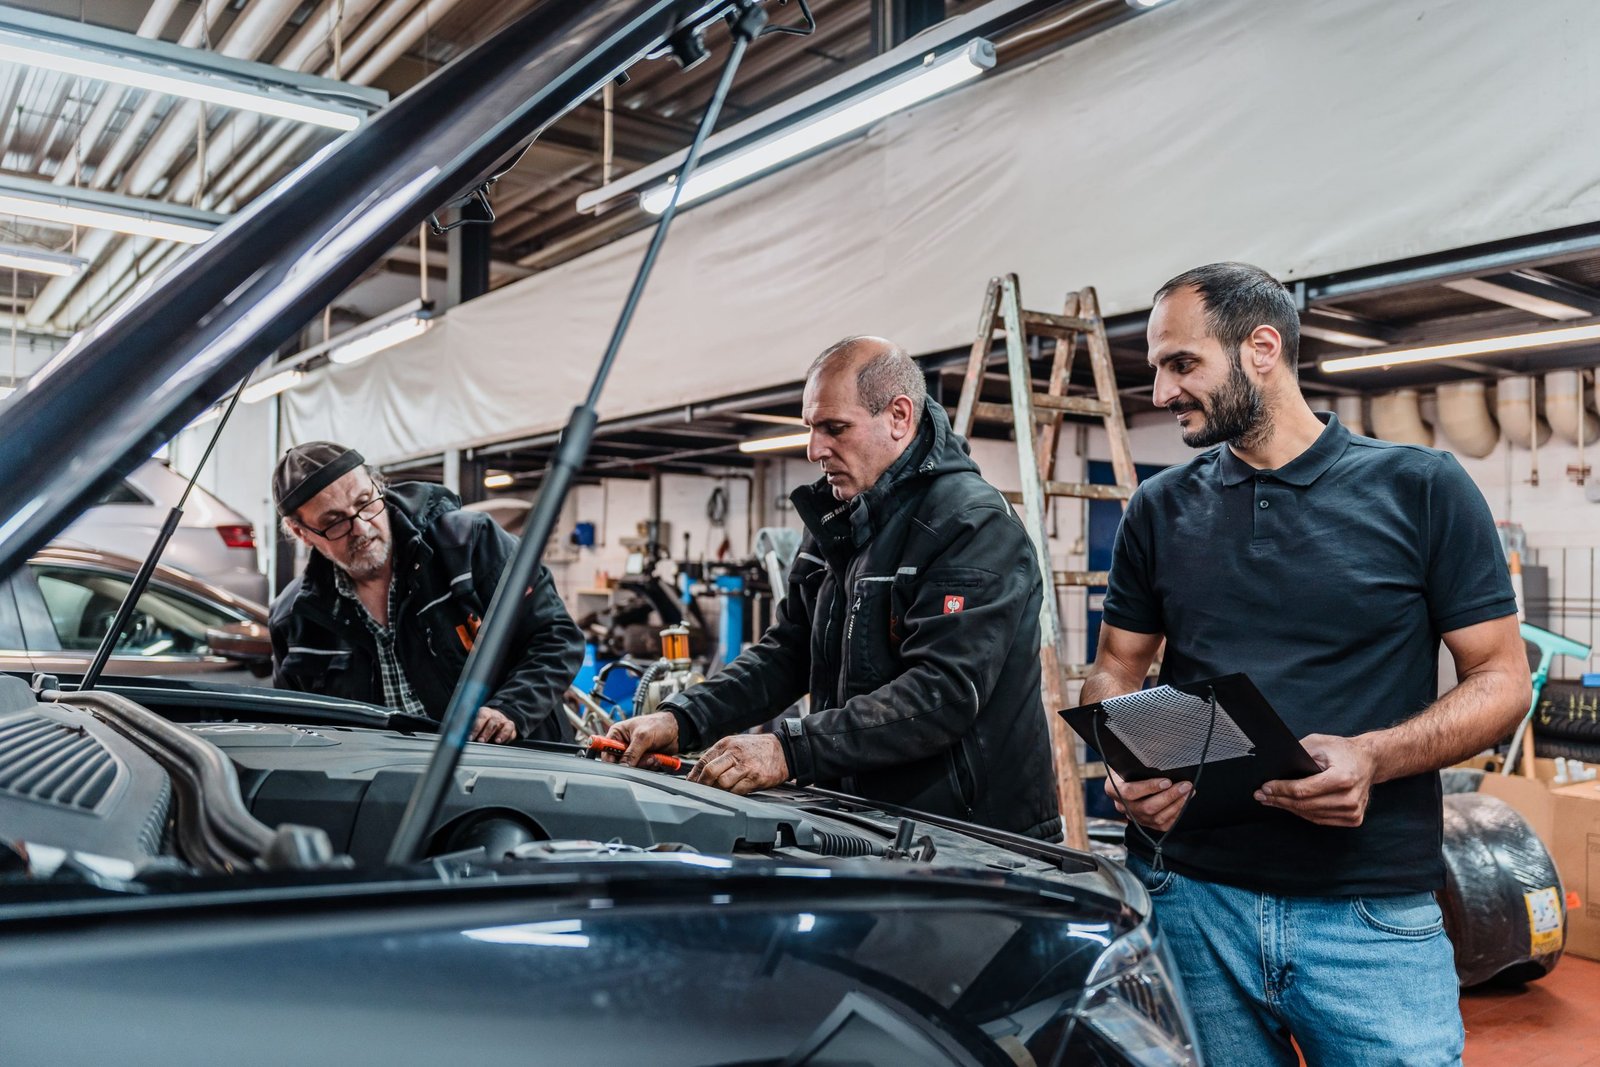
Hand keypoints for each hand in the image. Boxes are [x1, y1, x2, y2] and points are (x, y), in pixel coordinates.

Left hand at [471, 707, 517, 743]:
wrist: (497, 719)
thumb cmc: (482, 723)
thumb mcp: (474, 722)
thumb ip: (469, 728)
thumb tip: (461, 737)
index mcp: (484, 712)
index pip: (481, 717)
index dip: (476, 727)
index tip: (470, 738)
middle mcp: (495, 715)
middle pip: (492, 721)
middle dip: (486, 732)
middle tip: (481, 741)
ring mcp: (503, 720)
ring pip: (502, 725)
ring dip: (499, 734)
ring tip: (495, 741)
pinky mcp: (510, 727)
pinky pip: (510, 730)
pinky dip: (506, 735)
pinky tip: (501, 741)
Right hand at [603, 712, 678, 765]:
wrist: (676, 729)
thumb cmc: (658, 724)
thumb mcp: (643, 737)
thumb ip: (632, 753)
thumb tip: (623, 766)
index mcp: (617, 734)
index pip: (605, 750)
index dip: (610, 760)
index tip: (618, 765)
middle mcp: (623, 744)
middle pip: (619, 762)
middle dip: (633, 763)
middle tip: (644, 758)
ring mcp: (633, 753)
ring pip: (632, 767)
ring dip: (644, 764)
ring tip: (652, 756)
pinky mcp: (642, 759)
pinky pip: (642, 769)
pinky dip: (650, 765)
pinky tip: (656, 758)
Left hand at [688, 734, 788, 795]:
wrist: (783, 750)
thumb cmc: (758, 749)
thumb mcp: (736, 745)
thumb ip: (719, 757)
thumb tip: (700, 774)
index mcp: (726, 744)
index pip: (703, 761)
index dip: (694, 776)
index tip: (691, 785)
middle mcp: (734, 753)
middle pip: (710, 771)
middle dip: (703, 785)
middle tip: (701, 792)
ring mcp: (745, 766)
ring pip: (722, 782)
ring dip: (718, 791)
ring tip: (719, 793)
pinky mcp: (755, 778)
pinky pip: (737, 791)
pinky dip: (732, 795)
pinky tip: (733, 793)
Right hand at [1104, 769, 1191, 831]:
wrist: (1126, 779)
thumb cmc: (1128, 767)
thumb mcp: (1127, 762)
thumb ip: (1139, 762)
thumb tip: (1159, 754)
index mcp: (1112, 789)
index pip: (1130, 792)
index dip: (1149, 787)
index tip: (1167, 781)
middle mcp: (1122, 806)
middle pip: (1147, 807)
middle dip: (1170, 796)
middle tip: (1185, 786)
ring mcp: (1134, 817)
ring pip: (1156, 818)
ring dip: (1176, 805)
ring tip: (1188, 792)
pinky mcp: (1145, 824)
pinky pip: (1162, 825)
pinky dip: (1175, 814)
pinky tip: (1184, 803)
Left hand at [1256, 733, 1375, 826]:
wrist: (1368, 761)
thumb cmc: (1342, 750)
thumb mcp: (1318, 743)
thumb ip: (1298, 754)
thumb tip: (1276, 766)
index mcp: (1343, 778)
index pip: (1304, 790)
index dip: (1281, 790)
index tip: (1265, 787)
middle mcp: (1350, 798)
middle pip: (1305, 805)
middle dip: (1279, 800)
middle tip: (1261, 795)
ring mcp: (1353, 811)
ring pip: (1311, 815)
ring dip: (1288, 808)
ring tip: (1271, 801)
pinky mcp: (1353, 818)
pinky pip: (1321, 819)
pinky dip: (1303, 813)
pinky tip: (1289, 806)